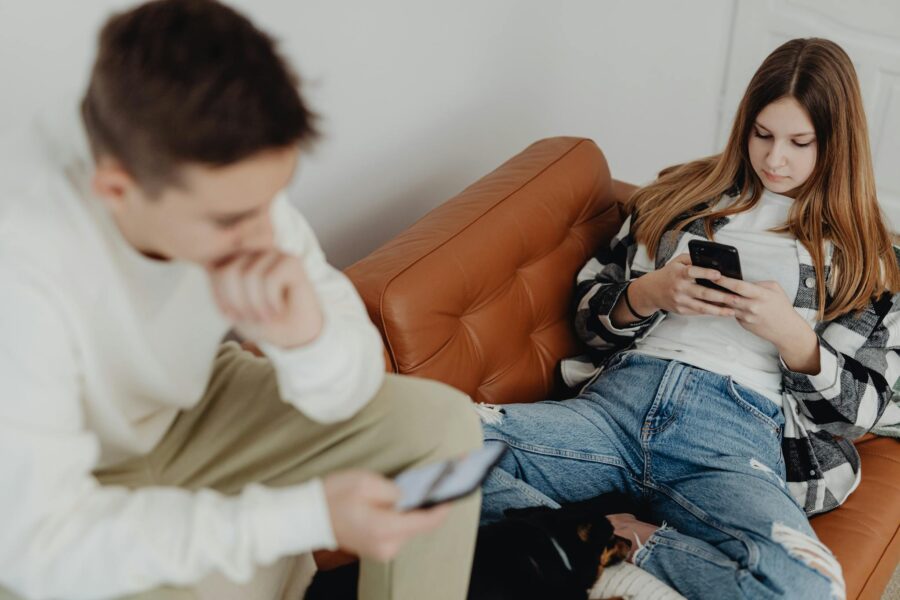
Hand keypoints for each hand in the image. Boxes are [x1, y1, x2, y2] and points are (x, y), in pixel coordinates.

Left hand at [206, 250, 323, 348]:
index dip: (220, 298)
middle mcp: (254, 249)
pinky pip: (269, 280)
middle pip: (229, 272)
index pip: (215, 270)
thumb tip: (209, 262)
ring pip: (249, 276)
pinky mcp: (292, 260)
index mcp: (236, 256)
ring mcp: (274, 252)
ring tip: (265, 317)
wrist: (294, 334)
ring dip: (256, 305)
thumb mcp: (231, 304)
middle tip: (250, 319)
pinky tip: (278, 310)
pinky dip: (271, 302)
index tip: (232, 316)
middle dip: (238, 303)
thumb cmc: (262, 319)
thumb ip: (221, 282)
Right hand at [322, 470, 450, 561]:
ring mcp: (382, 550)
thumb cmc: (333, 496)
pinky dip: (404, 517)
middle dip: (430, 505)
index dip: (443, 505)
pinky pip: (399, 531)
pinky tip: (402, 501)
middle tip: (440, 483)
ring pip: (410, 528)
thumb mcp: (365, 483)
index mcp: (385, 529)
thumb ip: (395, 491)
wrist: (308, 515)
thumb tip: (412, 495)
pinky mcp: (378, 548)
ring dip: (416, 510)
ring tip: (422, 489)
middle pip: (420, 525)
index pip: (426, 521)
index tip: (455, 490)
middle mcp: (387, 545)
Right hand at [636, 253, 737, 316]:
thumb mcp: (677, 261)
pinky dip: (713, 312)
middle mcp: (679, 288)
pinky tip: (724, 312)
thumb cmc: (669, 274)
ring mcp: (681, 301)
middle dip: (721, 296)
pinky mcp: (682, 310)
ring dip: (719, 309)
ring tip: (734, 309)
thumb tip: (712, 259)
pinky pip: (699, 312)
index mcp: (678, 273)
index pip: (693, 272)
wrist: (651, 291)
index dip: (706, 273)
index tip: (719, 274)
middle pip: (703, 293)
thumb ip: (692, 258)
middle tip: (737, 298)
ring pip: (703, 307)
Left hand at [711, 276, 813, 351]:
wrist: (786, 330)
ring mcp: (746, 317)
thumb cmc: (781, 307)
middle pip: (729, 296)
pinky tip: (717, 301)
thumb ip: (758, 283)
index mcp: (761, 295)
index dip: (725, 280)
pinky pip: (731, 313)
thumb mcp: (775, 289)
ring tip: (706, 290)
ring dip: (717, 299)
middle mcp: (752, 306)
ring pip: (727, 306)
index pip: (739, 286)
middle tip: (703, 281)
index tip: (714, 275)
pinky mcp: (743, 324)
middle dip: (715, 289)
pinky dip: (725, 307)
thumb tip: (743, 280)